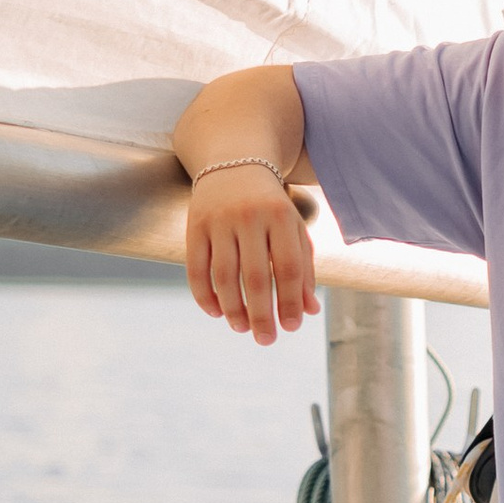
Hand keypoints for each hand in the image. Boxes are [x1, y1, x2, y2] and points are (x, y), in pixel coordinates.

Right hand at [186, 172, 317, 341]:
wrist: (234, 163)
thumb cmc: (271, 206)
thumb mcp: (293, 229)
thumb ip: (304, 268)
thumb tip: (309, 311)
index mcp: (280, 217)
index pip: (288, 268)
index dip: (291, 301)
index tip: (292, 326)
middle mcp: (249, 217)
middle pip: (256, 277)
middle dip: (262, 314)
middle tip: (266, 339)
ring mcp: (219, 221)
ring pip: (225, 276)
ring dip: (233, 309)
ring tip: (243, 328)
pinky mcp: (195, 226)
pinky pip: (196, 268)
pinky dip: (204, 295)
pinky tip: (215, 313)